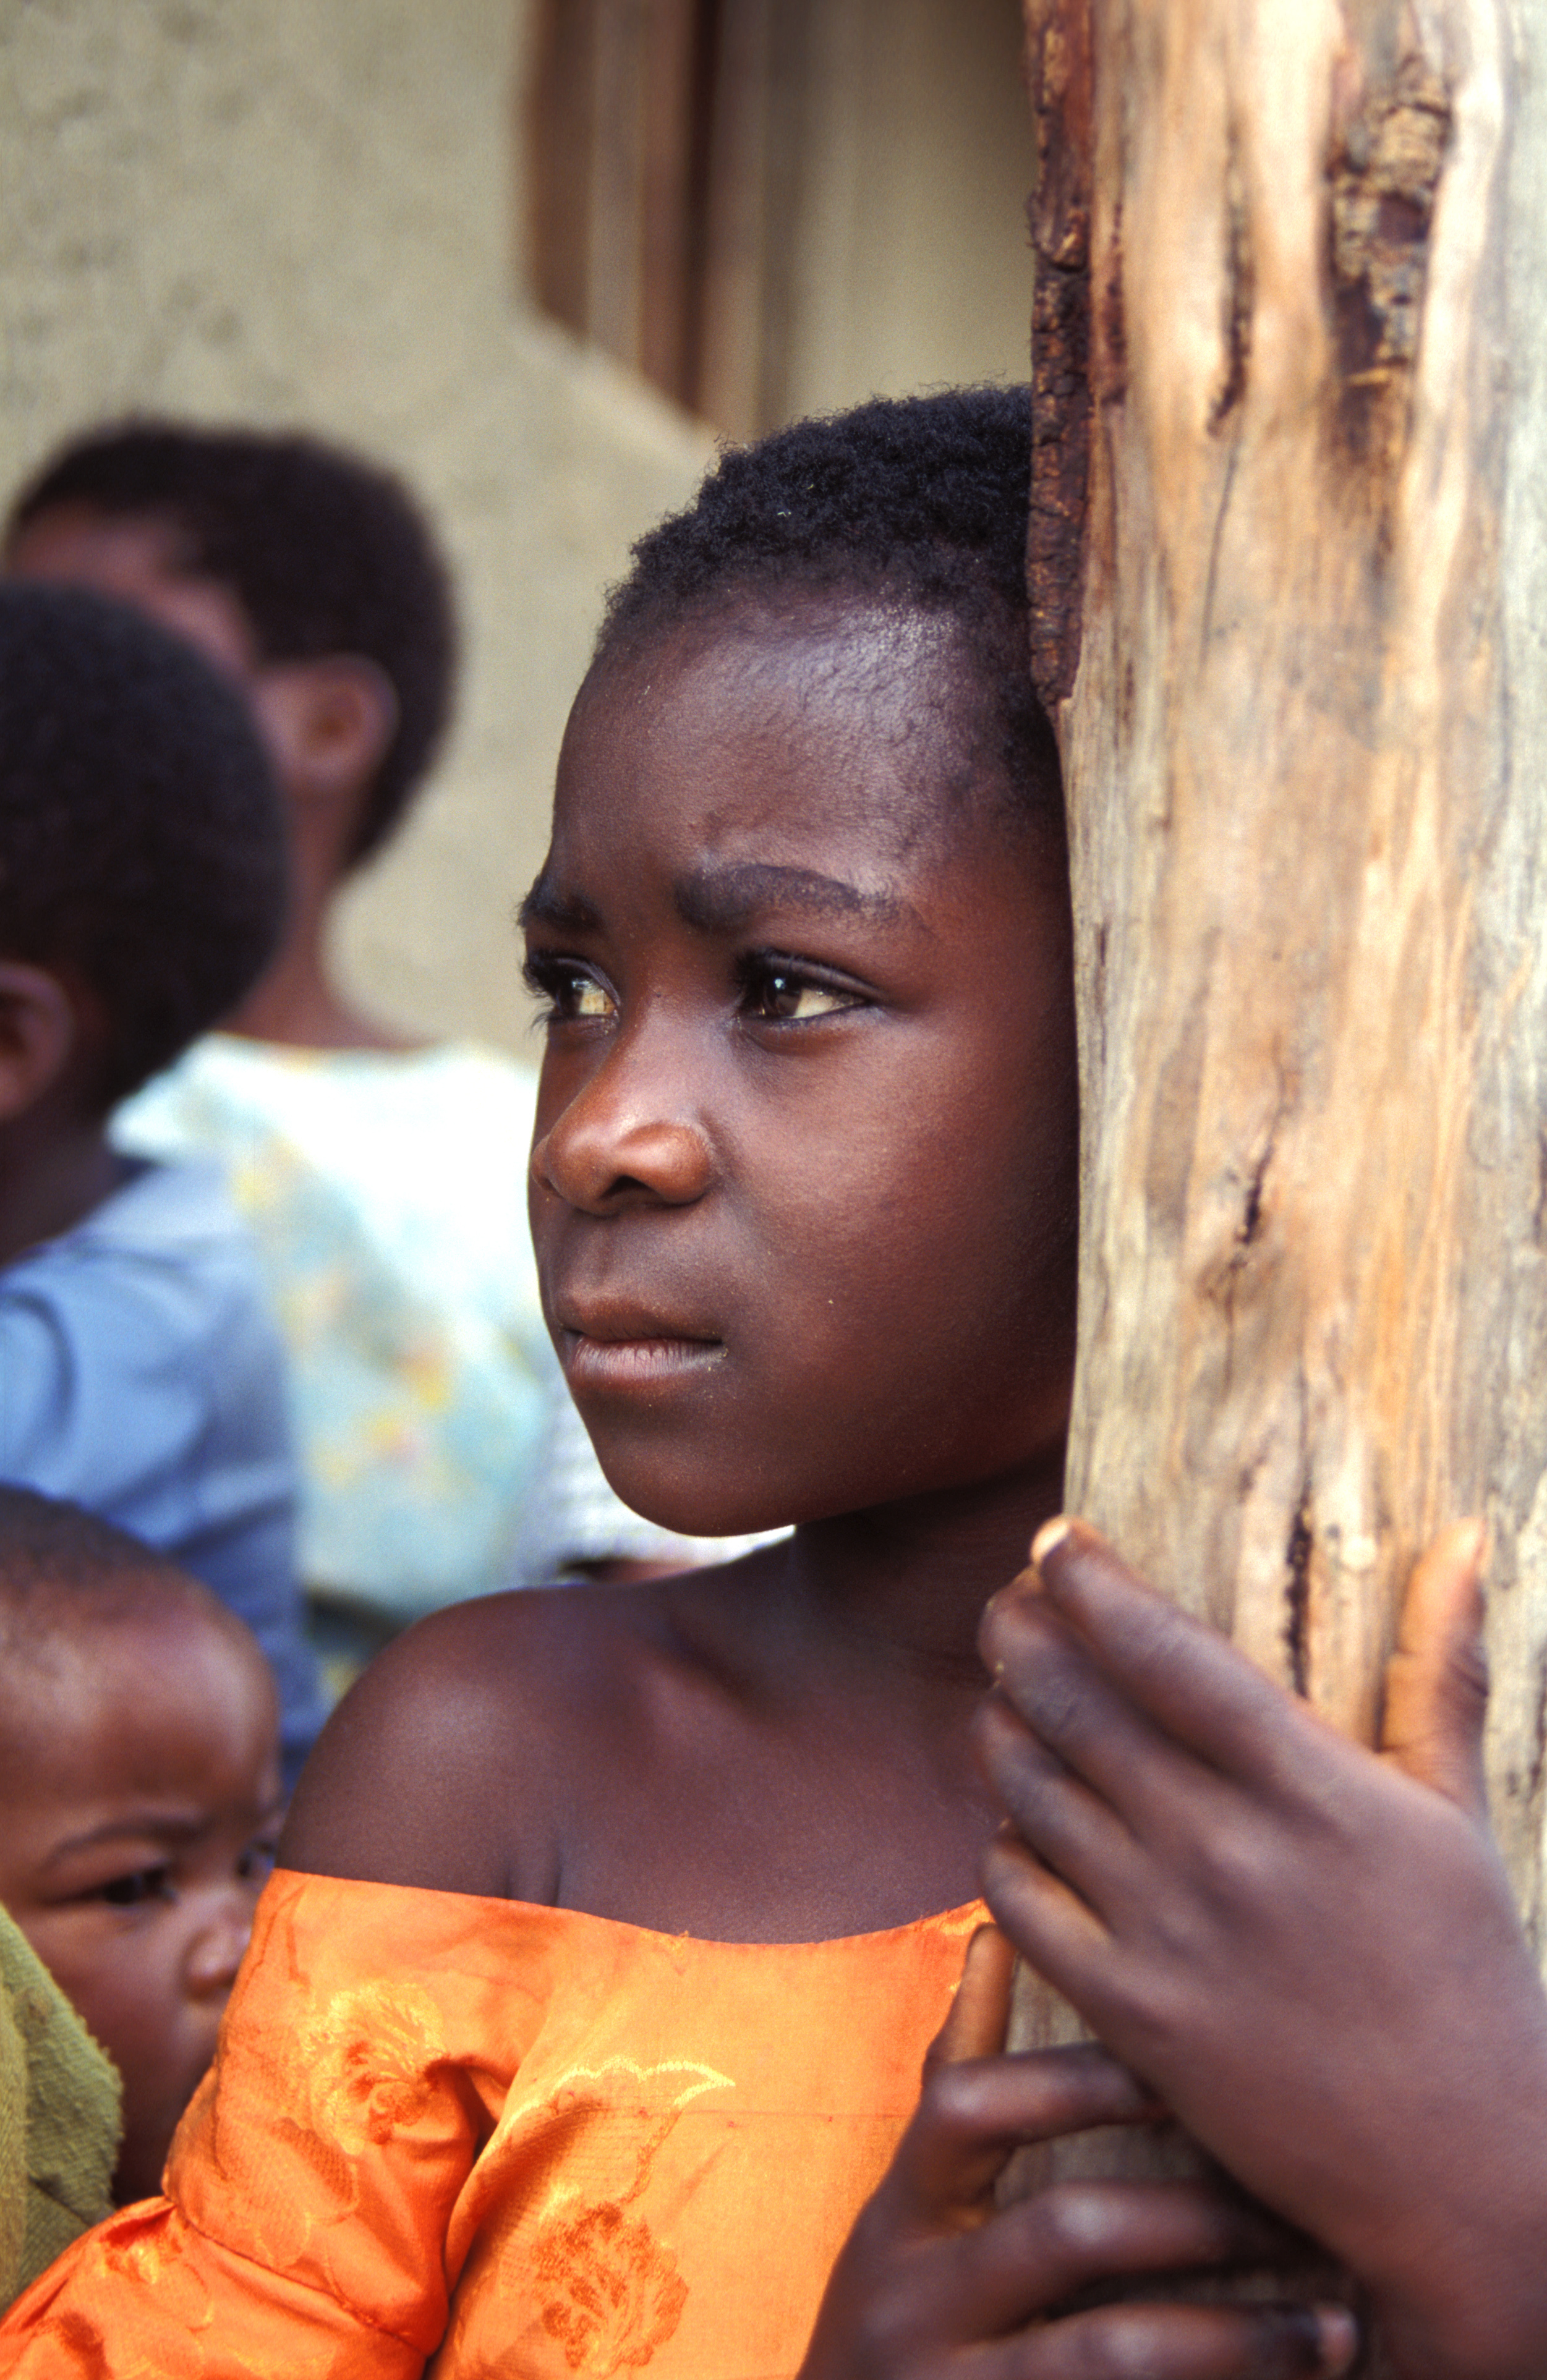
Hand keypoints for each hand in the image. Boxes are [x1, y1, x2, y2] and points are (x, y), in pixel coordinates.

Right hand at [800, 1923, 1357, 2379]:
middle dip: (1198, 2217)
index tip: (1189, 2068)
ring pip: (1111, 2351)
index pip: (969, 2106)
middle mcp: (913, 2298)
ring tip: (1338, 2327)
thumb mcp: (912, 2212)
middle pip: (1065, 2230)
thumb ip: (959, 2087)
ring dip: (1239, 2336)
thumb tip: (995, 1933)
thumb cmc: (909, 2322)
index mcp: (901, 2215)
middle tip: (1305, 2207)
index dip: (1075, 2079)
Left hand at [976, 1518, 1546, 2379]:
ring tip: (1004, 1695)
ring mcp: (1169, 1934)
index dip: (1094, 1583)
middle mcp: (1227, 1850)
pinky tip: (1018, 1822)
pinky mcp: (1130, 2012)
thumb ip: (1441, 1670)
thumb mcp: (1459, 1815)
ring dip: (1002, 1726)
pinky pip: (1019, 1901)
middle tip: (1005, 1601)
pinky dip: (1004, 1845)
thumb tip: (1466, 1540)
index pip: (1167, 1651)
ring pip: (1032, 1791)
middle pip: (1076, 1705)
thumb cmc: (1469, 1977)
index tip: (1056, 1538)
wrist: (1457, 2171)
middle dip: (1019, 1633)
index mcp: (1312, 1789)